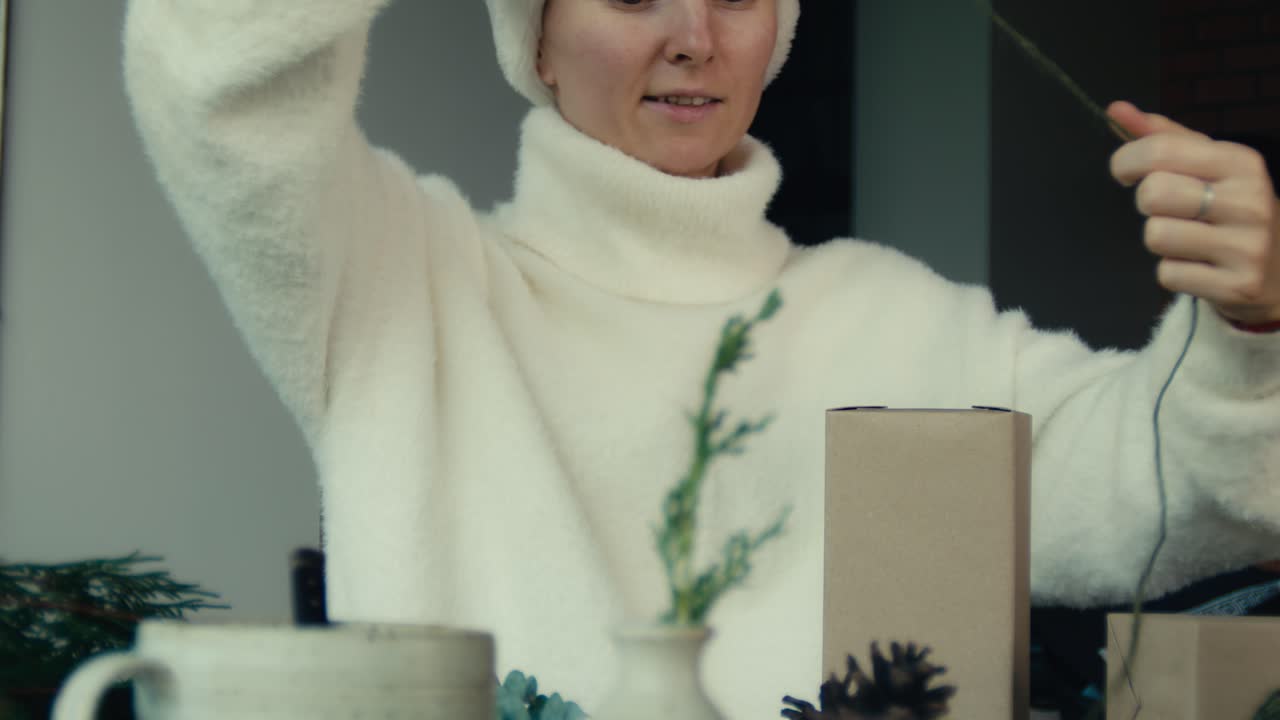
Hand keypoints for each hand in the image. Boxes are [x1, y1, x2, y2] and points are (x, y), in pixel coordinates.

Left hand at [1108, 101, 1279, 325]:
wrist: (1279, 269)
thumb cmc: (1228, 209)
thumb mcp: (1206, 165)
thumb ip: (1162, 137)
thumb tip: (1116, 109)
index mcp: (1241, 162)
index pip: (1161, 150)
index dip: (1126, 160)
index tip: (1125, 171)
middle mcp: (1250, 200)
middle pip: (1153, 194)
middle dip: (1147, 204)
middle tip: (1167, 209)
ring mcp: (1247, 245)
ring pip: (1156, 236)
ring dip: (1159, 240)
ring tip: (1187, 238)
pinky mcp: (1238, 285)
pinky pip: (1168, 274)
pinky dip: (1173, 271)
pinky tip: (1199, 265)